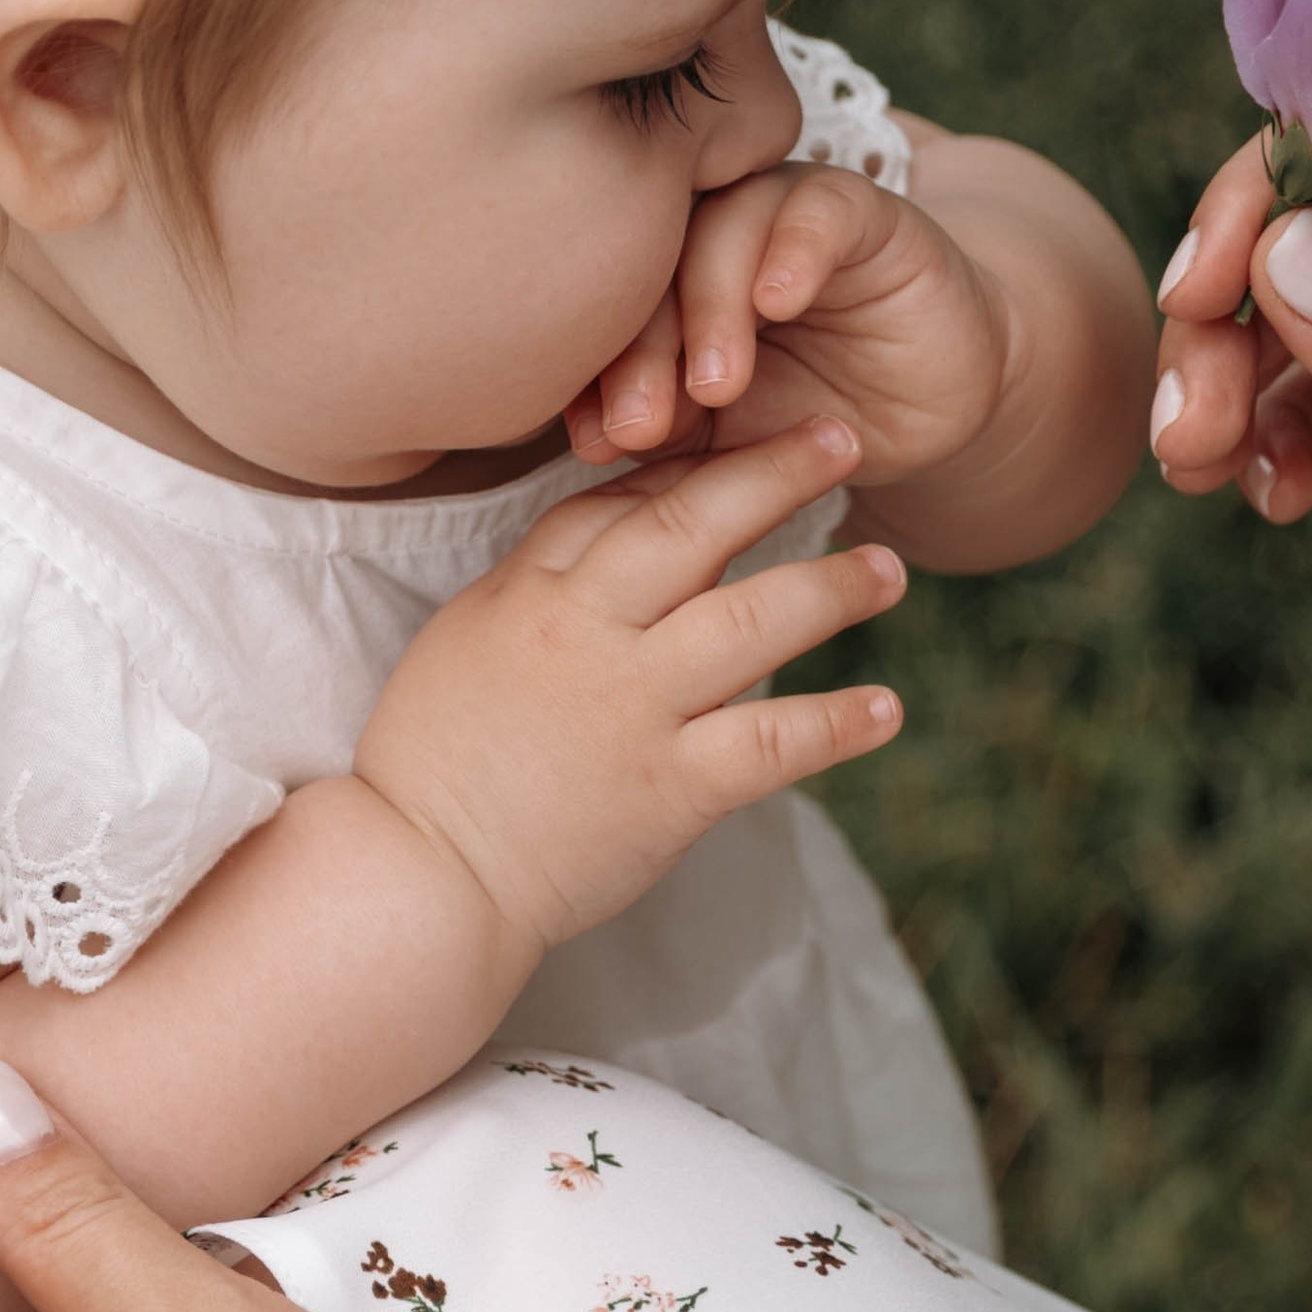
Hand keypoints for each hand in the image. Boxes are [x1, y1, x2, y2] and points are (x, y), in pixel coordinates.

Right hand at [354, 412, 903, 951]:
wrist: (424, 874)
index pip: (624, 501)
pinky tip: (886, 709)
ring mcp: (633, 711)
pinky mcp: (669, 791)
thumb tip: (623, 517)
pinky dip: (835, 725)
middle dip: (774, 475)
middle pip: (693, 530)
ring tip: (887, 570)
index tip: (753, 436)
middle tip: (842, 439)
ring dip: (830, 591)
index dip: (695, 463)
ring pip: (749, 623)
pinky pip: (769, 744)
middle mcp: (589, 637)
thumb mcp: (471, 633)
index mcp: (534, 595)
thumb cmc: (439, 755)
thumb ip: (546, 574)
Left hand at [564, 159, 1013, 486]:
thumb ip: (670, 429)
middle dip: (643, 348)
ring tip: (717, 385)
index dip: (596, 371)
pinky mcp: (859, 208)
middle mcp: (717, 228)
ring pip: (726, 225)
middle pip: (655, 260)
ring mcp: (783, 210)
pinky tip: (780, 305)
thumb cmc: (816, 413)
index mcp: (666, 275)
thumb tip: (591, 439)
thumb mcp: (731, 439)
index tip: (595, 441)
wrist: (930, 403)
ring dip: (712, 307)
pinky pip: (817, 210)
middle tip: (641, 423)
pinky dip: (793, 252)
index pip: (611, 305)